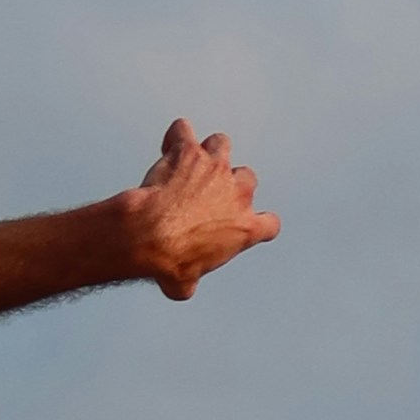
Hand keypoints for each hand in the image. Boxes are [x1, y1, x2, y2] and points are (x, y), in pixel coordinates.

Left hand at [124, 119, 272, 300]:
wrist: (150, 236)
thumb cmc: (168, 263)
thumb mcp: (184, 284)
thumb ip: (191, 281)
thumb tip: (183, 287)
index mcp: (245, 228)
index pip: (270, 224)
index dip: (259, 223)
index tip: (244, 224)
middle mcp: (237, 193)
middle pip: (247, 177)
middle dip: (229, 184)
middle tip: (204, 195)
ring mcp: (215, 168)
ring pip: (221, 144)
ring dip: (208, 152)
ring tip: (190, 162)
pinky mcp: (188, 153)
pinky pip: (183, 132)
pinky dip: (175, 136)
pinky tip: (165, 146)